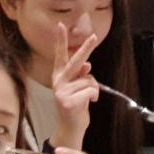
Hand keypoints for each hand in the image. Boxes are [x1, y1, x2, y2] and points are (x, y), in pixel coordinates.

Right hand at [50, 24, 98, 151]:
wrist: (70, 128)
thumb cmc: (75, 106)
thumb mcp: (77, 89)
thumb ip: (80, 76)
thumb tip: (87, 65)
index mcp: (60, 77)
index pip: (60, 56)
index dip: (61, 41)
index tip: (61, 25)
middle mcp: (58, 82)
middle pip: (76, 61)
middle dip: (86, 48)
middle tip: (93, 36)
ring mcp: (62, 92)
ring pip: (89, 80)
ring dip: (94, 89)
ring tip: (87, 99)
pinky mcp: (68, 101)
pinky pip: (91, 91)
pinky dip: (94, 96)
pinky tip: (88, 104)